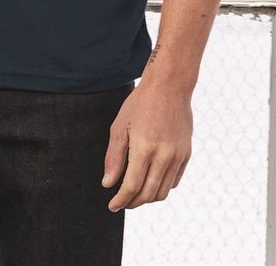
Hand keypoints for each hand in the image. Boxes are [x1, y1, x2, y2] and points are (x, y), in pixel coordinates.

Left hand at [102, 82, 191, 210]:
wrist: (169, 87)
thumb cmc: (140, 104)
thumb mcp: (119, 126)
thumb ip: (114, 157)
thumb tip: (108, 183)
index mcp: (144, 148)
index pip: (132, 186)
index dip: (121, 200)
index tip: (112, 206)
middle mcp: (164, 156)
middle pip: (148, 194)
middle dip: (133, 202)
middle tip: (122, 202)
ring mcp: (177, 156)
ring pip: (163, 191)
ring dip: (148, 198)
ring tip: (135, 194)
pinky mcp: (186, 155)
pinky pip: (174, 181)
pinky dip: (161, 187)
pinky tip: (150, 182)